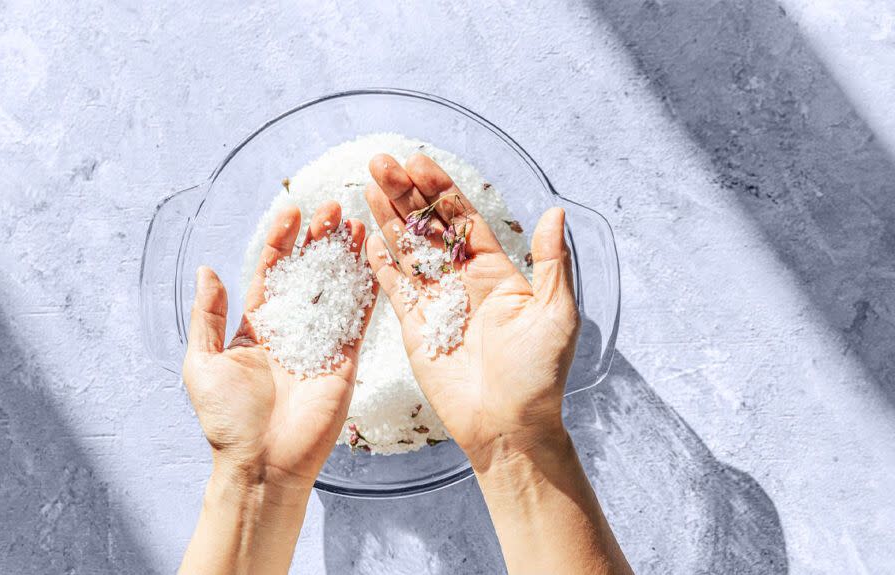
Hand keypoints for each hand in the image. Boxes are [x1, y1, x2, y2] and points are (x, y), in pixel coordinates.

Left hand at [182, 201, 375, 490]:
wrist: (263, 463)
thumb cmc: (227, 420)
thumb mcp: (202, 362)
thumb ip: (208, 315)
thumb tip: (207, 270)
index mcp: (256, 328)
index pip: (271, 273)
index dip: (281, 242)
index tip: (290, 211)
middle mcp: (291, 331)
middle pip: (308, 273)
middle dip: (318, 239)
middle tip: (329, 207)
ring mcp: (321, 342)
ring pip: (336, 286)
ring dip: (344, 253)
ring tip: (352, 219)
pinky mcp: (346, 358)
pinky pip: (358, 315)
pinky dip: (367, 284)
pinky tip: (372, 254)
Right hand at [363, 153, 578, 468]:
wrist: (509, 427)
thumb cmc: (539, 375)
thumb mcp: (555, 314)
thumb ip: (552, 262)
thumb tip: (556, 212)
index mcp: (496, 272)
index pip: (461, 219)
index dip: (439, 190)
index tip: (418, 161)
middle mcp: (463, 281)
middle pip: (427, 227)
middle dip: (404, 193)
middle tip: (381, 162)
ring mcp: (437, 303)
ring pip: (407, 250)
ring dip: (388, 218)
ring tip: (367, 185)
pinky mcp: (415, 328)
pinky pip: (394, 289)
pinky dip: (381, 264)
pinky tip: (369, 236)